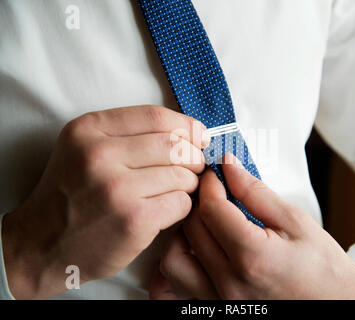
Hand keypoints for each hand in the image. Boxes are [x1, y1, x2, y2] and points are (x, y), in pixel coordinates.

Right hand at [1, 105, 209, 298]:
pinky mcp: (132, 220)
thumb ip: (127, 133)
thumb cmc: (71, 193)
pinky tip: (167, 209)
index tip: (199, 136)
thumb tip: (189, 132)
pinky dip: (182, 205)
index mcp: (88, 129)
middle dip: (193, 157)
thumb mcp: (83, 148)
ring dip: (189, 183)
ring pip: (182, 175)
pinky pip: (180, 203)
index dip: (186, 125)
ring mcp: (116, 189)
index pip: (156, 116)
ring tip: (178, 189)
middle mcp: (100, 155)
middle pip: (174, 145)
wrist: (42, 243)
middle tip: (193, 166)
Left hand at [150, 154, 354, 299]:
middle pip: (190, 229)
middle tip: (212, 191)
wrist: (336, 305)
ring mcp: (219, 302)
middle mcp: (229, 284)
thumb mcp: (295, 221)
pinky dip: (181, 261)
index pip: (211, 209)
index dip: (209, 184)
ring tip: (204, 221)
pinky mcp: (215, 309)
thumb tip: (229, 167)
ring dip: (183, 232)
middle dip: (197, 201)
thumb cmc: (323, 268)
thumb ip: (256, 192)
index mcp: (252, 258)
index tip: (214, 174)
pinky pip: (178, 284)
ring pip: (174, 259)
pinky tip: (199, 249)